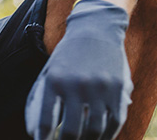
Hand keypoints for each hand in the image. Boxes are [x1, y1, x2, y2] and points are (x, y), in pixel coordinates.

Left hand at [26, 0, 132, 139]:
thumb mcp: (50, 72)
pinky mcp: (118, 88)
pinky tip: (100, 138)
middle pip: (71, 132)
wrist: (97, 28)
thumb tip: (37, 132)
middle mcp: (77, 84)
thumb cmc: (68, 56)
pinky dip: (107, 136)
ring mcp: (100, 87)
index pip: (45, 123)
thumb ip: (43, 101)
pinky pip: (114, 122)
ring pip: (94, 131)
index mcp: (54, 81)